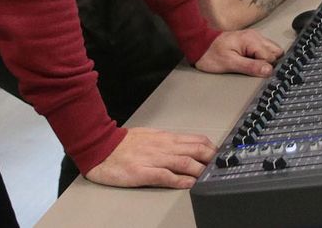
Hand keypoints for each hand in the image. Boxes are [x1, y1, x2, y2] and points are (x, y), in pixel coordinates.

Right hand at [83, 127, 215, 188]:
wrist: (100, 147)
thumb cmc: (123, 144)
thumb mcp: (150, 136)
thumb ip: (168, 142)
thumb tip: (186, 147)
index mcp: (165, 138)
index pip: (196, 140)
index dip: (212, 148)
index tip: (221, 155)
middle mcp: (163, 147)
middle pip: (195, 150)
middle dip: (211, 159)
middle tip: (222, 166)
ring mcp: (153, 159)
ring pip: (184, 162)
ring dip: (200, 170)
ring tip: (210, 176)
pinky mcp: (142, 172)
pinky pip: (165, 176)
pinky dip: (180, 180)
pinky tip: (189, 183)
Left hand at [194, 29, 281, 77]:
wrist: (200, 44)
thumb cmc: (212, 54)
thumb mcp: (230, 63)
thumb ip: (250, 67)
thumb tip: (269, 71)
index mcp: (252, 40)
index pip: (271, 57)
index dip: (265, 67)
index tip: (257, 73)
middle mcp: (256, 36)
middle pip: (276, 51)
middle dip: (270, 63)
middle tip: (256, 70)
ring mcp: (254, 37)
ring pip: (272, 50)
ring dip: (266, 60)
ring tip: (253, 66)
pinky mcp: (251, 41)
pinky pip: (264, 49)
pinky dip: (262, 57)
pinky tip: (252, 62)